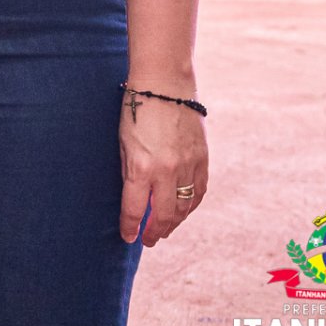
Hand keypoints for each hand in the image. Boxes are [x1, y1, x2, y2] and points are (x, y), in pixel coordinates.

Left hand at [117, 86, 208, 245]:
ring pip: (184, 207)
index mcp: (142, 167)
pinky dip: (191, 205)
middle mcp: (167, 171)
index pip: (136, 209)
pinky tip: (184, 212)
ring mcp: (188, 166)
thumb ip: (130, 172)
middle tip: (148, 240)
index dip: (131, 227)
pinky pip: (199, 191)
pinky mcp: (202, 159)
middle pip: (164, 214)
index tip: (128, 237)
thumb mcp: (123, 143)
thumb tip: (135, 198)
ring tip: (164, 230)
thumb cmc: (136, 110)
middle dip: (155, 231)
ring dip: (174, 222)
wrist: (164, 84)